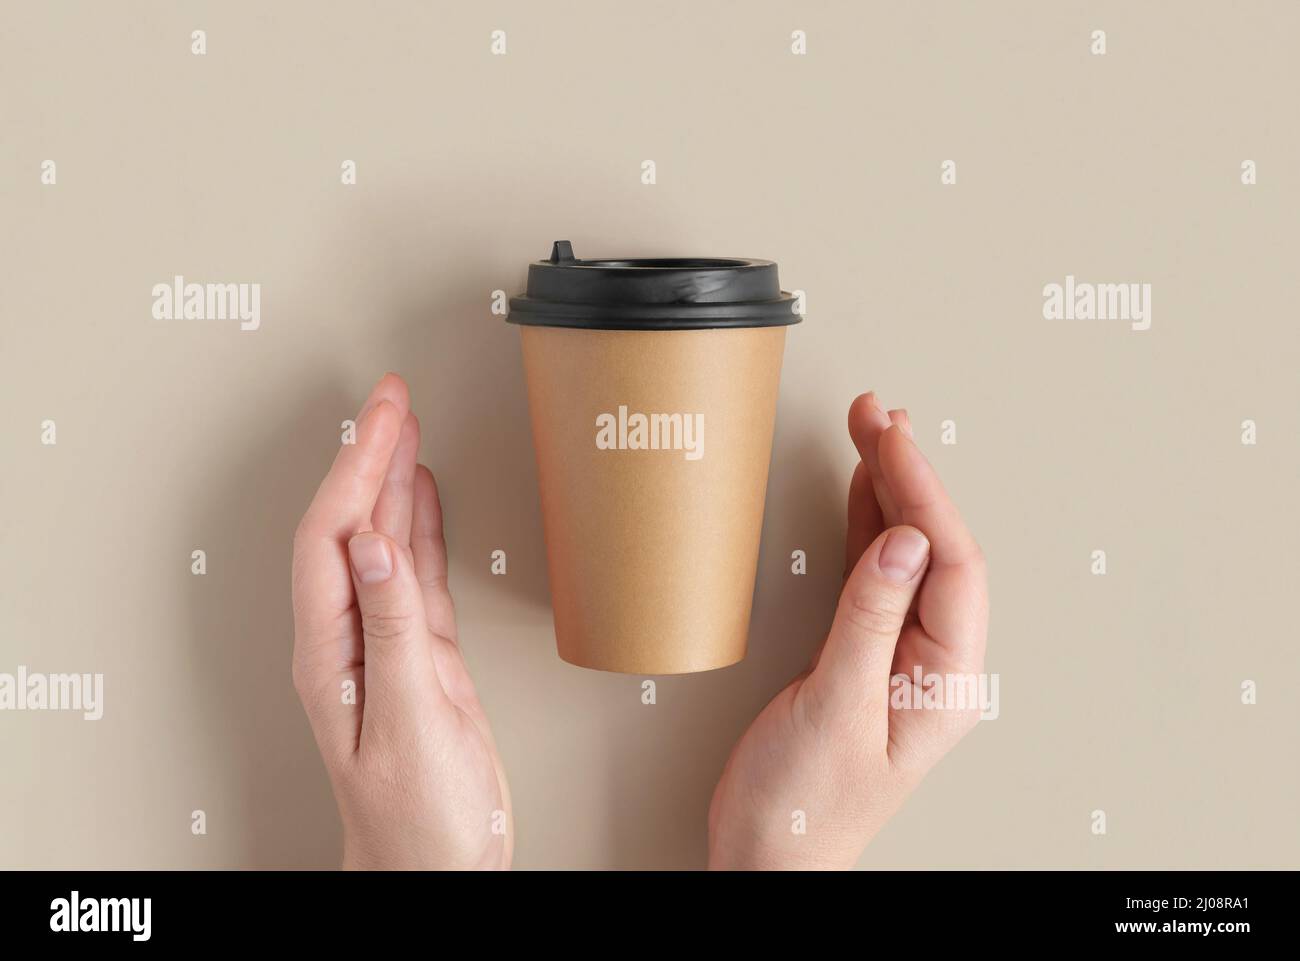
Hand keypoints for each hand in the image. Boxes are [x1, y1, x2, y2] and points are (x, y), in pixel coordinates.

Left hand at [291, 373, 511, 869]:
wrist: (441, 866)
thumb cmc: (418, 820)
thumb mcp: (408, 723)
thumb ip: (393, 631)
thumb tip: (377, 547)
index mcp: (333, 652)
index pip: (334, 536)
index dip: (355, 468)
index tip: (383, 415)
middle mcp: (350, 639)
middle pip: (351, 524)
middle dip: (369, 454)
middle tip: (393, 396)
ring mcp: (385, 644)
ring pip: (383, 539)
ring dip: (392, 479)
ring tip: (406, 426)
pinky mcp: (421, 657)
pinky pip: (417, 572)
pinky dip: (422, 526)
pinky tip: (425, 497)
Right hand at [708, 392, 987, 869]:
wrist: (767, 855)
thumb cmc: (803, 806)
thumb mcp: (835, 708)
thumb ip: (870, 620)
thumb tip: (902, 540)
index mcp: (945, 682)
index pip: (952, 566)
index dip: (925, 495)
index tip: (893, 440)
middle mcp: (931, 663)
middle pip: (934, 548)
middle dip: (909, 475)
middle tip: (879, 415)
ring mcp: (896, 654)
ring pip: (903, 553)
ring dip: (889, 489)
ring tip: (873, 430)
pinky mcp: (858, 652)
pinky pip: (871, 574)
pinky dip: (863, 525)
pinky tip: (859, 488)